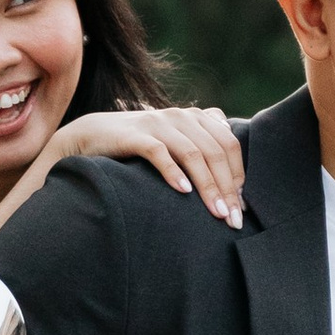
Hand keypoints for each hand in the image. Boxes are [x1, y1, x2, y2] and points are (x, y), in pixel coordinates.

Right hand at [56, 105, 244, 225]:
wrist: (93, 135)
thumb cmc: (140, 146)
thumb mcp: (176, 141)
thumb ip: (203, 148)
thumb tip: (235, 180)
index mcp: (196, 117)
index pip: (229, 145)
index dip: (239, 176)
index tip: (242, 206)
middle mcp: (181, 116)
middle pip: (215, 152)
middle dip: (227, 188)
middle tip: (233, 219)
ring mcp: (158, 124)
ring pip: (192, 154)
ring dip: (207, 186)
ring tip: (216, 213)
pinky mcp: (135, 135)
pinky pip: (159, 153)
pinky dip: (173, 172)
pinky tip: (183, 192)